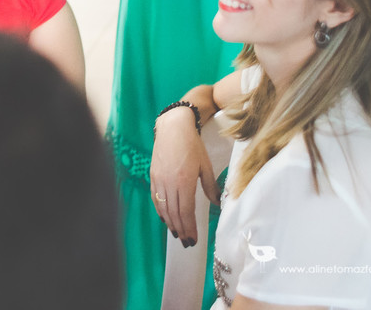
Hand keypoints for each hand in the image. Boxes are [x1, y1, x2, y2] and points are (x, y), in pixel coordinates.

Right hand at [149, 107, 218, 245]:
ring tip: (177, 234)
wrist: (173, 127)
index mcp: (184, 181)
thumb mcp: (205, 165)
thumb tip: (217, 204)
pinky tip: (165, 218)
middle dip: (181, 230)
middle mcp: (169, 182)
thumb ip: (210, 186)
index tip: (194, 239)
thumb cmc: (192, 144)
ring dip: (170, 223)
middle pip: (174, 214)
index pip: (186, 211)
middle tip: (187, 242)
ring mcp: (159, 179)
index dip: (189, 228)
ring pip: (163, 208)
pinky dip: (160, 210)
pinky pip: (155, 198)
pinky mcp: (153, 176)